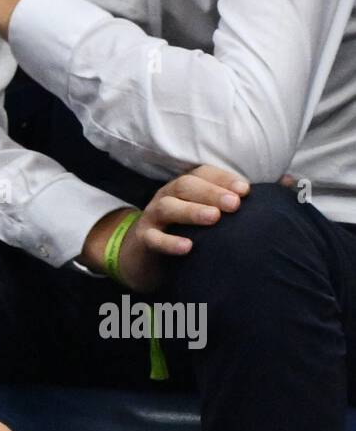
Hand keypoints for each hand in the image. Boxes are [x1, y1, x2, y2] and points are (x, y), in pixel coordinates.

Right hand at [110, 165, 250, 291]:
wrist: (142, 257)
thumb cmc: (183, 231)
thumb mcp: (207, 213)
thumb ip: (241, 200)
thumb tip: (287, 181)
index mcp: (184, 188)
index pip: (203, 173)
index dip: (223, 178)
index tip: (246, 190)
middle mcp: (167, 197)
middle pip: (185, 186)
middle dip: (212, 193)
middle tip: (235, 204)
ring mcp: (152, 218)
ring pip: (168, 207)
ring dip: (191, 210)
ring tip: (213, 219)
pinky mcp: (143, 240)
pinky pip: (153, 239)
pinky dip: (169, 242)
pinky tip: (187, 247)